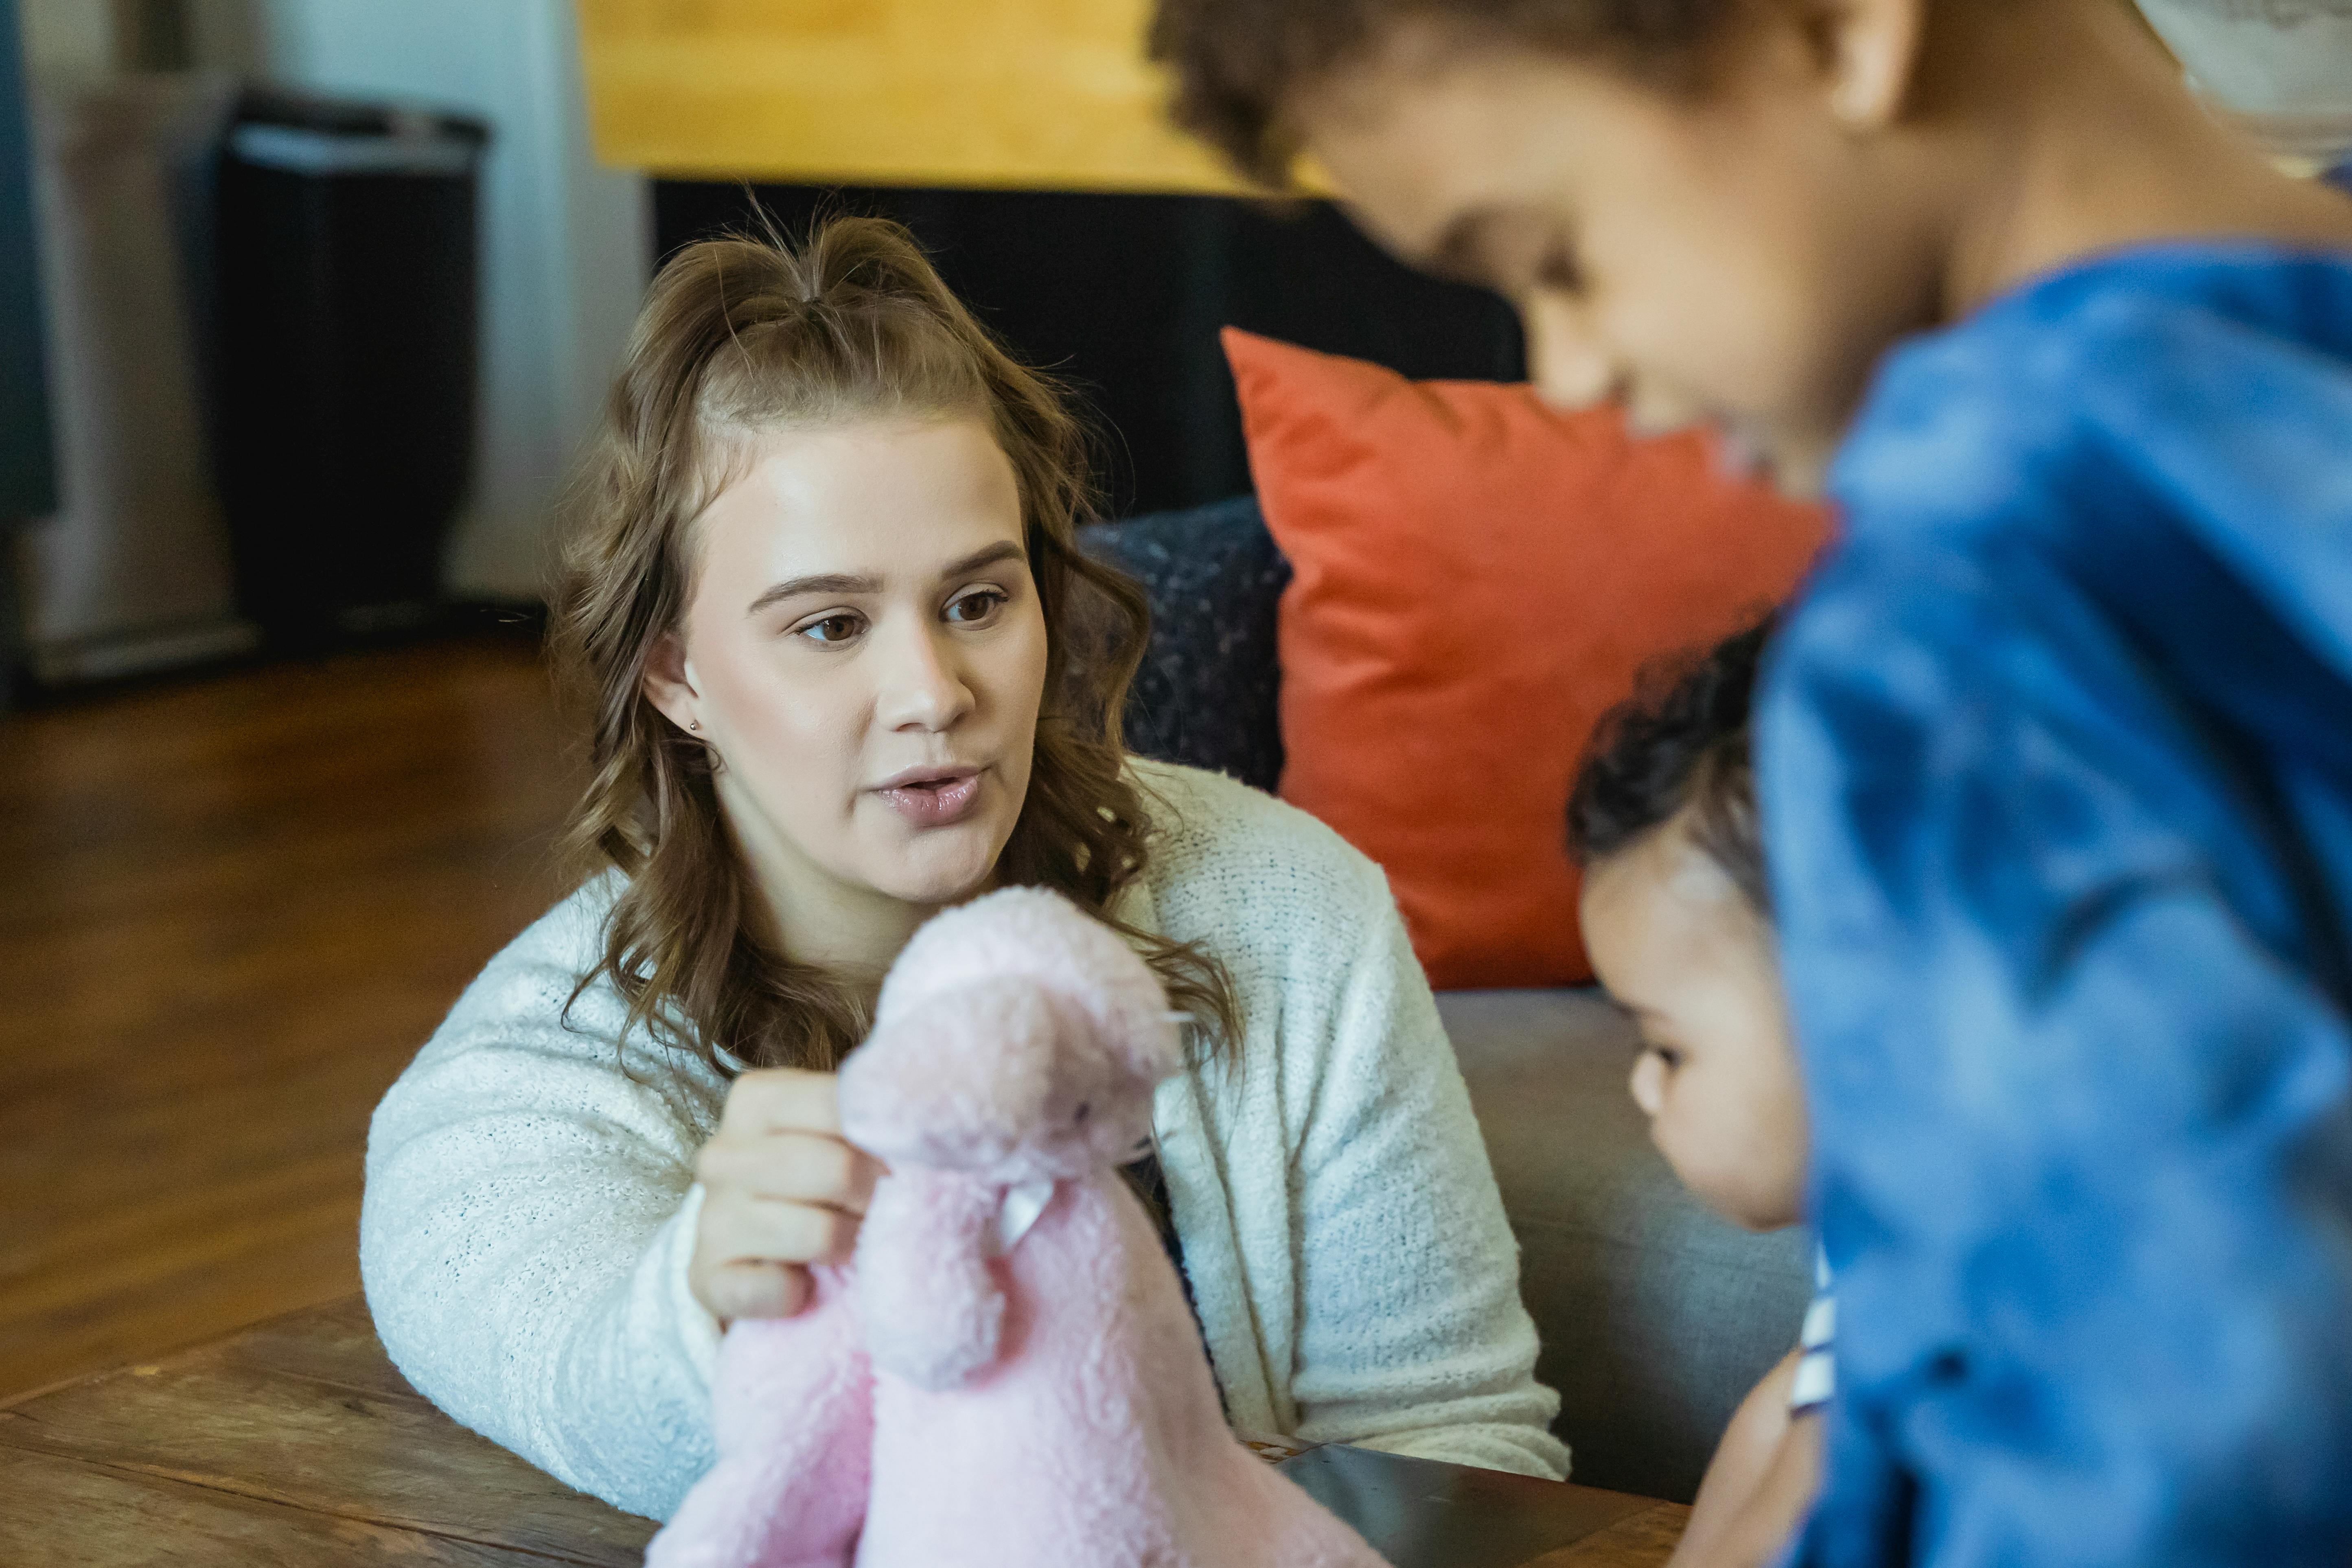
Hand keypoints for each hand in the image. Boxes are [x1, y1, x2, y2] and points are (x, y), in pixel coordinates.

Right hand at [689, 1069, 886, 1321]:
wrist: (747, 1239)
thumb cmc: (808, 1172)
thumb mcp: (834, 1131)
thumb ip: (870, 1120)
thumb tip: (930, 1130)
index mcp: (757, 1099)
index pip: (845, 1106)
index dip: (893, 1139)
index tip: (910, 1160)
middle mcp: (724, 1154)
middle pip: (838, 1170)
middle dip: (879, 1195)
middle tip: (889, 1207)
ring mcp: (711, 1218)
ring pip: (819, 1234)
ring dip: (853, 1245)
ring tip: (857, 1242)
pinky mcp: (706, 1277)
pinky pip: (775, 1291)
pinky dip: (801, 1294)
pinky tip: (805, 1282)